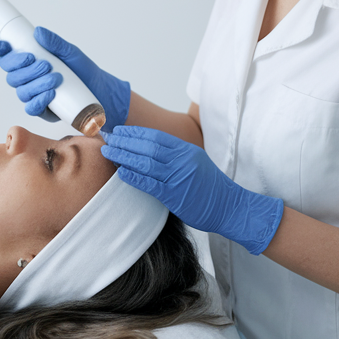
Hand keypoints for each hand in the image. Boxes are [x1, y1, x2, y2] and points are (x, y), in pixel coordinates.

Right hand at [0, 27, 131, 131]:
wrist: (100, 91)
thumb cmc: (83, 71)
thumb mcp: (71, 52)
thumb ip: (55, 42)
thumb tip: (39, 32)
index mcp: (29, 60)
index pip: (5, 54)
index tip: (0, 46)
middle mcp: (27, 77)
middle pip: (10, 74)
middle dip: (23, 68)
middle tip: (43, 63)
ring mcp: (32, 93)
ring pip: (20, 90)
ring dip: (36, 83)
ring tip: (55, 78)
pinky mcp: (41, 109)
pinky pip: (31, 107)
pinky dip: (39, 100)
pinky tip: (51, 94)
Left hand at [101, 126, 283, 255]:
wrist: (231, 207)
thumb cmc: (210, 187)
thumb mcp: (195, 162)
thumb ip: (175, 155)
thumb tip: (149, 149)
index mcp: (186, 150)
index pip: (155, 136)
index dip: (134, 132)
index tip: (118, 130)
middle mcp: (182, 160)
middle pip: (147, 146)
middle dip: (124, 141)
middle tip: (107, 138)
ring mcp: (179, 177)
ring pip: (146, 162)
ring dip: (124, 155)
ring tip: (108, 151)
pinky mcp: (175, 195)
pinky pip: (150, 184)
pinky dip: (134, 176)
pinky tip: (121, 171)